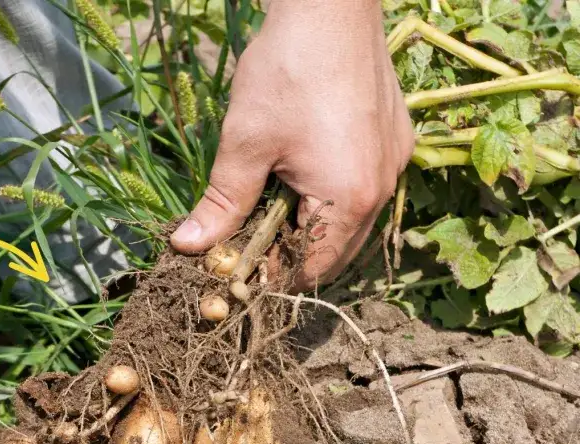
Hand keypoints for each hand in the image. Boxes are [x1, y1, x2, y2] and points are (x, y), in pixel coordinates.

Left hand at [170, 0, 413, 288]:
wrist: (330, 5)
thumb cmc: (287, 72)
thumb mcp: (244, 145)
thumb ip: (222, 204)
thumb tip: (189, 246)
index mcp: (349, 200)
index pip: (312, 269)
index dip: (272, 278)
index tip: (235, 271)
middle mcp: (382, 188)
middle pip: (335, 251)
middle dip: (289, 256)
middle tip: (244, 244)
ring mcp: (393, 161)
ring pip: (349, 221)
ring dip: (308, 225)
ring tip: (264, 211)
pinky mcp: (393, 138)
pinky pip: (361, 186)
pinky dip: (328, 197)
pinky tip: (294, 178)